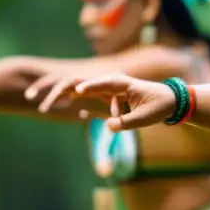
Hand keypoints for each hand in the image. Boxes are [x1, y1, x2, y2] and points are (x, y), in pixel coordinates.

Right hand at [25, 73, 175, 130]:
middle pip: (82, 83)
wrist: (167, 100)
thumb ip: (127, 122)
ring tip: (42, 107)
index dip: (90, 86)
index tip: (77, 91)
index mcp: (123, 83)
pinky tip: (51, 107)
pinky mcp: (102, 95)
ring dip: (60, 96)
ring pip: (77, 89)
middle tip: (48, 101)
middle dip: (63, 89)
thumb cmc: (159, 106)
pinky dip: (67, 100)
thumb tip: (108, 126)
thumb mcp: (146, 117)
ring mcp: (104, 89)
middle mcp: (110, 83)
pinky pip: (81, 97)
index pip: (103, 82)